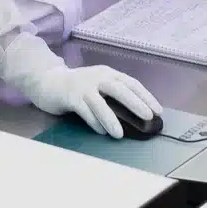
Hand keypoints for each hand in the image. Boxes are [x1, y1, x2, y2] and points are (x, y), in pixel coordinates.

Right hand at [0, 35, 162, 137]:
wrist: (48, 81)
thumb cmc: (79, 88)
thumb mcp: (99, 86)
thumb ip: (114, 96)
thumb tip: (137, 116)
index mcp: (108, 73)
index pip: (131, 83)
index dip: (145, 96)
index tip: (158, 110)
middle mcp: (97, 77)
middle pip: (118, 88)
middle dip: (135, 103)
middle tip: (148, 117)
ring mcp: (82, 86)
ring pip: (99, 102)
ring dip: (110, 118)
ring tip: (119, 134)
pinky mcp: (69, 96)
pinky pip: (83, 110)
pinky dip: (93, 121)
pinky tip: (100, 131)